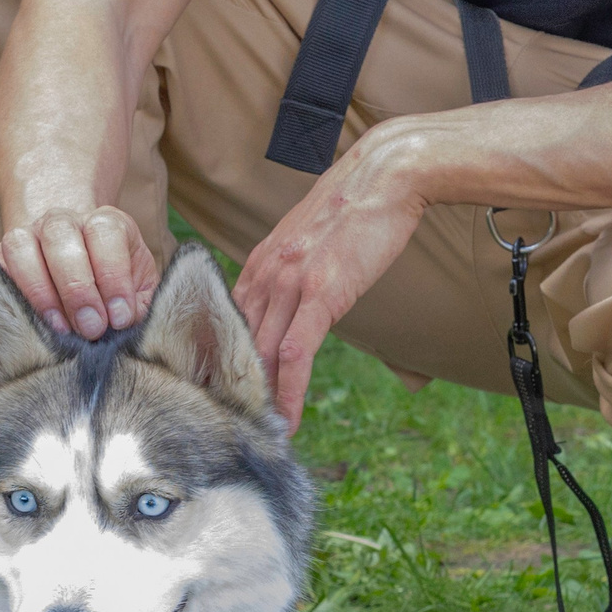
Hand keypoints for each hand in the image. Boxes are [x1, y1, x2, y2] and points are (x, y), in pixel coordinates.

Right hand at [0, 206, 159, 340]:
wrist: (74, 270)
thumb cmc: (110, 285)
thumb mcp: (137, 288)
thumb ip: (139, 304)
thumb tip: (128, 323)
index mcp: (104, 222)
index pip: (105, 233)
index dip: (113, 276)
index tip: (120, 318)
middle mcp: (61, 221)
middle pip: (60, 236)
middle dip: (77, 287)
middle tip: (91, 328)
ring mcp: (25, 236)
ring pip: (21, 247)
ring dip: (40, 291)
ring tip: (60, 329)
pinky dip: (11, 296)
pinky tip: (30, 324)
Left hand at [232, 134, 428, 429]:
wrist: (384, 175)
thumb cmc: (357, 206)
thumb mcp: (312, 241)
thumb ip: (295, 270)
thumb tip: (298, 300)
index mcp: (259, 263)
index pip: (230, 325)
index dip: (227, 365)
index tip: (227, 399)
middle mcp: (263, 273)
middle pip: (237, 345)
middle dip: (235, 391)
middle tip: (233, 430)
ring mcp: (288, 283)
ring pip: (261, 355)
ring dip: (259, 401)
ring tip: (259, 436)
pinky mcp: (318, 292)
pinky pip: (295, 353)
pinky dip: (288, 390)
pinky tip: (288, 417)